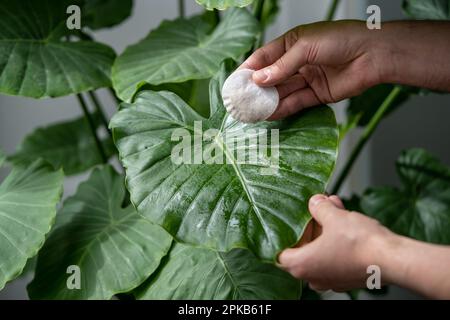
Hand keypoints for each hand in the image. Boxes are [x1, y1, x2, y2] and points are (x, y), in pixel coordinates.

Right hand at [241, 21, 381, 119]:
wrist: (374, 54)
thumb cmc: (342, 39)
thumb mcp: (306, 47)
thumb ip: (282, 66)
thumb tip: (259, 80)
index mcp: (291, 43)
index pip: (263, 58)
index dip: (248, 70)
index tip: (234, 83)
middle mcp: (297, 62)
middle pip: (270, 78)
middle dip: (256, 90)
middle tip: (240, 102)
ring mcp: (306, 78)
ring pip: (282, 92)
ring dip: (267, 102)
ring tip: (251, 112)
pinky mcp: (317, 94)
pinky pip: (295, 102)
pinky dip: (283, 109)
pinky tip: (270, 114)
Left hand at [278, 194, 395, 291]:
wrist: (393, 259)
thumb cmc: (362, 244)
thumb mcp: (334, 216)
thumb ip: (319, 208)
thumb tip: (315, 202)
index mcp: (301, 265)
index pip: (280, 252)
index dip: (286, 233)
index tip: (292, 220)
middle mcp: (314, 277)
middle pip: (303, 248)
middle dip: (312, 224)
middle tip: (318, 208)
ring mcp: (332, 280)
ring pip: (321, 250)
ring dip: (326, 229)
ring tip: (335, 208)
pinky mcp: (348, 277)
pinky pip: (335, 256)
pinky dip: (337, 240)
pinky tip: (346, 221)